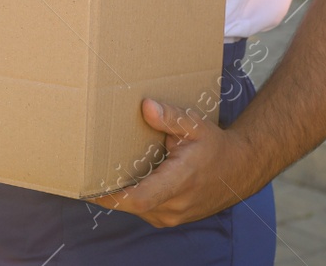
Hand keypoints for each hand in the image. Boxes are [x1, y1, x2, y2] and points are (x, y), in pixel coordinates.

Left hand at [83, 98, 260, 227]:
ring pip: (135, 208)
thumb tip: (146, 107)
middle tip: (86, 169)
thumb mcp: (195, 126)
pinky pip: (143, 210)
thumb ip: (170, 117)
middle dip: (108, 189)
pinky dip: (132, 196)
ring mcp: (173, 216)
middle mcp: (175, 205)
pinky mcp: (170, 218)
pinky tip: (124, 178)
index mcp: (180, 181)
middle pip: (131, 204)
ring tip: (102, 170)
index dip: (112, 195)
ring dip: (120, 193)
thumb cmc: (215, 146)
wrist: (240, 170)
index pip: (140, 198)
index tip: (90, 183)